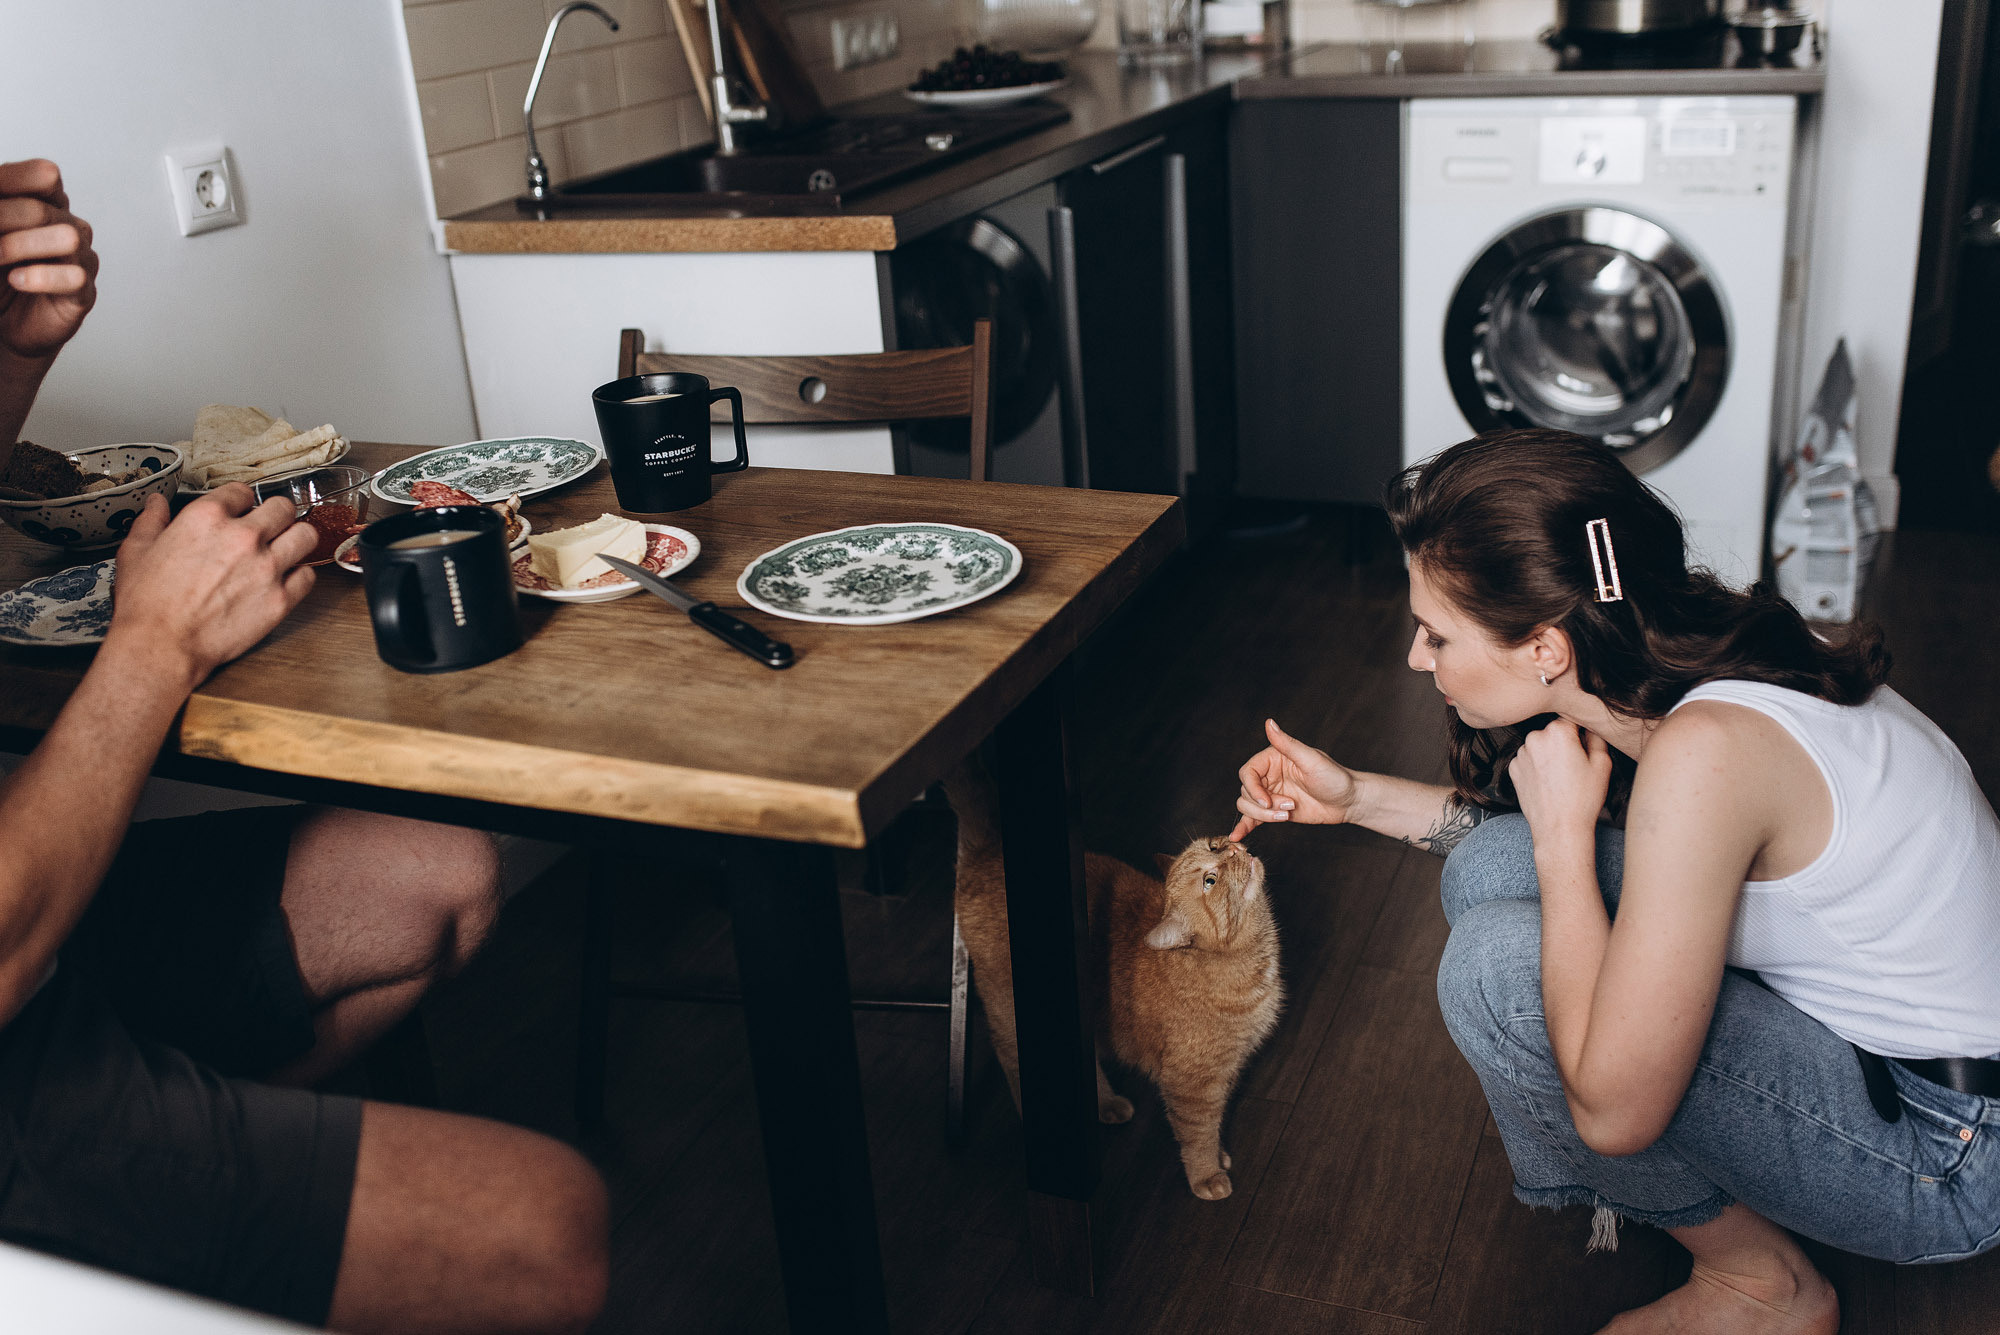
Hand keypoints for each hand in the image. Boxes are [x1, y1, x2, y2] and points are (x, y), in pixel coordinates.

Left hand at [0, 160, 97, 360]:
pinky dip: (42, 277)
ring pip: (68, 237)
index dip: (15, 180)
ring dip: (22, 246)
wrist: (5, 323)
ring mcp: (79, 259)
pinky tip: (18, 280)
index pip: (45, 177)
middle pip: (43, 208)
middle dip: (3, 220)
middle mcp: (66, 227)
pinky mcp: (83, 292)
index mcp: (44, 205)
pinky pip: (76, 277)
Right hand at [105, 486, 316, 687]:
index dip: (241, 501)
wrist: (161, 646)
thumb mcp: (136, 552)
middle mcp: (243, 537)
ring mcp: (266, 568)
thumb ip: (151, 522)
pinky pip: (308, 576)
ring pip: (306, 536)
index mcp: (208, 518)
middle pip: (283, 508)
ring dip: (296, 539)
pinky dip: (300, 576)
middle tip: (270, 527)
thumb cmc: (147, 605)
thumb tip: (157, 505)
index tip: (241, 510)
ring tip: (286, 548)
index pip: (243, 491)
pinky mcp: (280, 599)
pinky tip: (286, 580)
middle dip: (275, 515)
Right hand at [1229, 718, 1358, 839]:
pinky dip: (1244, 826)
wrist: (1349, 802)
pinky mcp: (1275, 811)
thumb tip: (1269, 723)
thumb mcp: (1311, 760)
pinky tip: (1237, 836)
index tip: (1266, 800)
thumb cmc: (1335, 777)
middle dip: (1263, 805)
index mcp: (1273, 758)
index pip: (1248, 773)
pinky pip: (1253, 818)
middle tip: (1288, 808)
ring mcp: (1271, 794)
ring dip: (1263, 815)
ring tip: (1287, 815)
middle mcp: (1269, 775)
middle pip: (1246, 791)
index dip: (1253, 788)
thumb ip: (1287, 744)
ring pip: (1248, 805)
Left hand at [1509, 719, 1612, 850]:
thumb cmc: (1583, 798)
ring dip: (1548, 754)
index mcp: (1558, 732)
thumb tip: (1591, 726)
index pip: (1571, 718)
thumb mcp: (1602, 764)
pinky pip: (1528, 760)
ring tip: (1561, 777)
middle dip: (1563, 742)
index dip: (1580, 731)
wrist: (1559, 828)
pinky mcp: (1513, 768)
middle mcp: (1534, 738)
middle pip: (1553, 732)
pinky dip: (1536, 766)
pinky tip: (1547, 782)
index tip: (1584, 743)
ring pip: (1539, 745)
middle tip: (1574, 765)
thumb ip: (1596, 737)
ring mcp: (1521, 753)